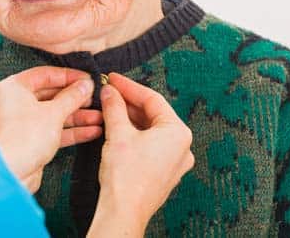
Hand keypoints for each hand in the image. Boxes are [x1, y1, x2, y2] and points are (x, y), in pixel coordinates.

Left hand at [0, 66, 102, 192]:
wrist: (11, 173)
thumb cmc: (24, 138)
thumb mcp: (54, 113)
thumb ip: (72, 97)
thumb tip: (85, 85)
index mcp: (12, 88)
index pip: (44, 75)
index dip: (68, 76)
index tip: (87, 79)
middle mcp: (13, 103)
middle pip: (49, 95)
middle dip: (74, 99)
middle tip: (94, 98)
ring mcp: (19, 123)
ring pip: (52, 114)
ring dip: (76, 116)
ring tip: (99, 117)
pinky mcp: (27, 141)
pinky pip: (50, 130)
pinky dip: (69, 131)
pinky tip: (91, 131)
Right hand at [88, 73, 193, 236]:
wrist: (123, 211)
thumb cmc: (126, 177)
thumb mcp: (118, 133)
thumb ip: (115, 106)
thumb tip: (110, 91)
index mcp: (178, 133)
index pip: (152, 99)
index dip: (129, 86)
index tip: (113, 79)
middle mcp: (181, 146)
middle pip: (153, 113)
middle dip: (128, 102)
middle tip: (109, 91)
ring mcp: (173, 161)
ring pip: (150, 129)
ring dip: (129, 117)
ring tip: (109, 107)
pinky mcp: (163, 171)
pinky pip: (150, 144)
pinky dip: (134, 133)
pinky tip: (116, 127)